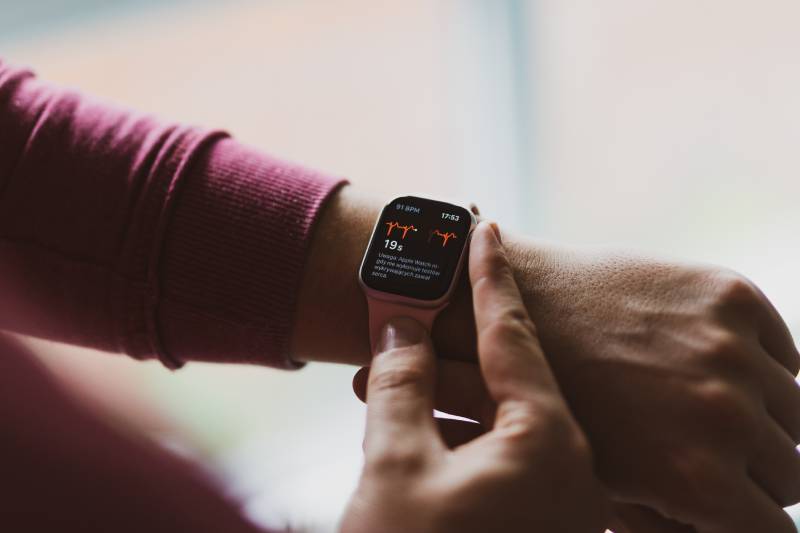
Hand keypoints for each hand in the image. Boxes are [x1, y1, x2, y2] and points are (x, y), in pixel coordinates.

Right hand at [340, 222, 606, 532]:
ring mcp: (559, 503)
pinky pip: (500, 460)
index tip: (484, 228)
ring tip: (387, 380)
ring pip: (499, 425)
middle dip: (445, 352)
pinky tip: (413, 434)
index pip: (513, 334)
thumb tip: (400, 328)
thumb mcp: (395, 467)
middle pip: (505, 381)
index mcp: (547, 445)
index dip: (492, 275)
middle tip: (403, 315)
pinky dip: (457, 438)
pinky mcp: (539, 523)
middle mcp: (569, 470)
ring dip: (442, 401)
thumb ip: (400, 386)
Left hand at [433, 241, 799, 531]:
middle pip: (793, 473)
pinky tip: (714, 367)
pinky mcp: (730, 296)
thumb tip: (720, 520)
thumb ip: (671, 517)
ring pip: (796, 411)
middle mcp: (728, 415)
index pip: (775, 529)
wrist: (514, 303)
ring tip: (708, 409)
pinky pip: (783, 351)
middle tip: (716, 457)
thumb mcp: (603, 484)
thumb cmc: (547, 400)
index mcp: (697, 476)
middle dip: (758, 474)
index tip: (734, 506)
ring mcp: (732, 350)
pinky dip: (761, 366)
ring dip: (765, 419)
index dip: (749, 521)